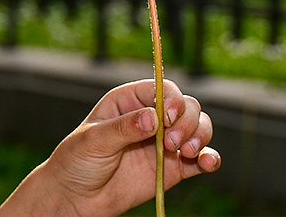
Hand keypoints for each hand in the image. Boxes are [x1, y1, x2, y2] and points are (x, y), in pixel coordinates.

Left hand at [0, 79, 219, 216]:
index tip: (169, 118)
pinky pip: (200, 159)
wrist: (76, 197)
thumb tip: (153, 117)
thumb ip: (123, 128)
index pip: (162, 89)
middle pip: (187, 107)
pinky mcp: (172, 168)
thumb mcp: (94, 140)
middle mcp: (150, 118)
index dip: (172, 99)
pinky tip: (207, 162)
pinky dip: (210, 158)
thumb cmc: (77, 161)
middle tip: (171, 143)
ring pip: (198, 129)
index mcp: (128, 101)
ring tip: (184, 152)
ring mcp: (163, 143)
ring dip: (200, 136)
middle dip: (187, 121)